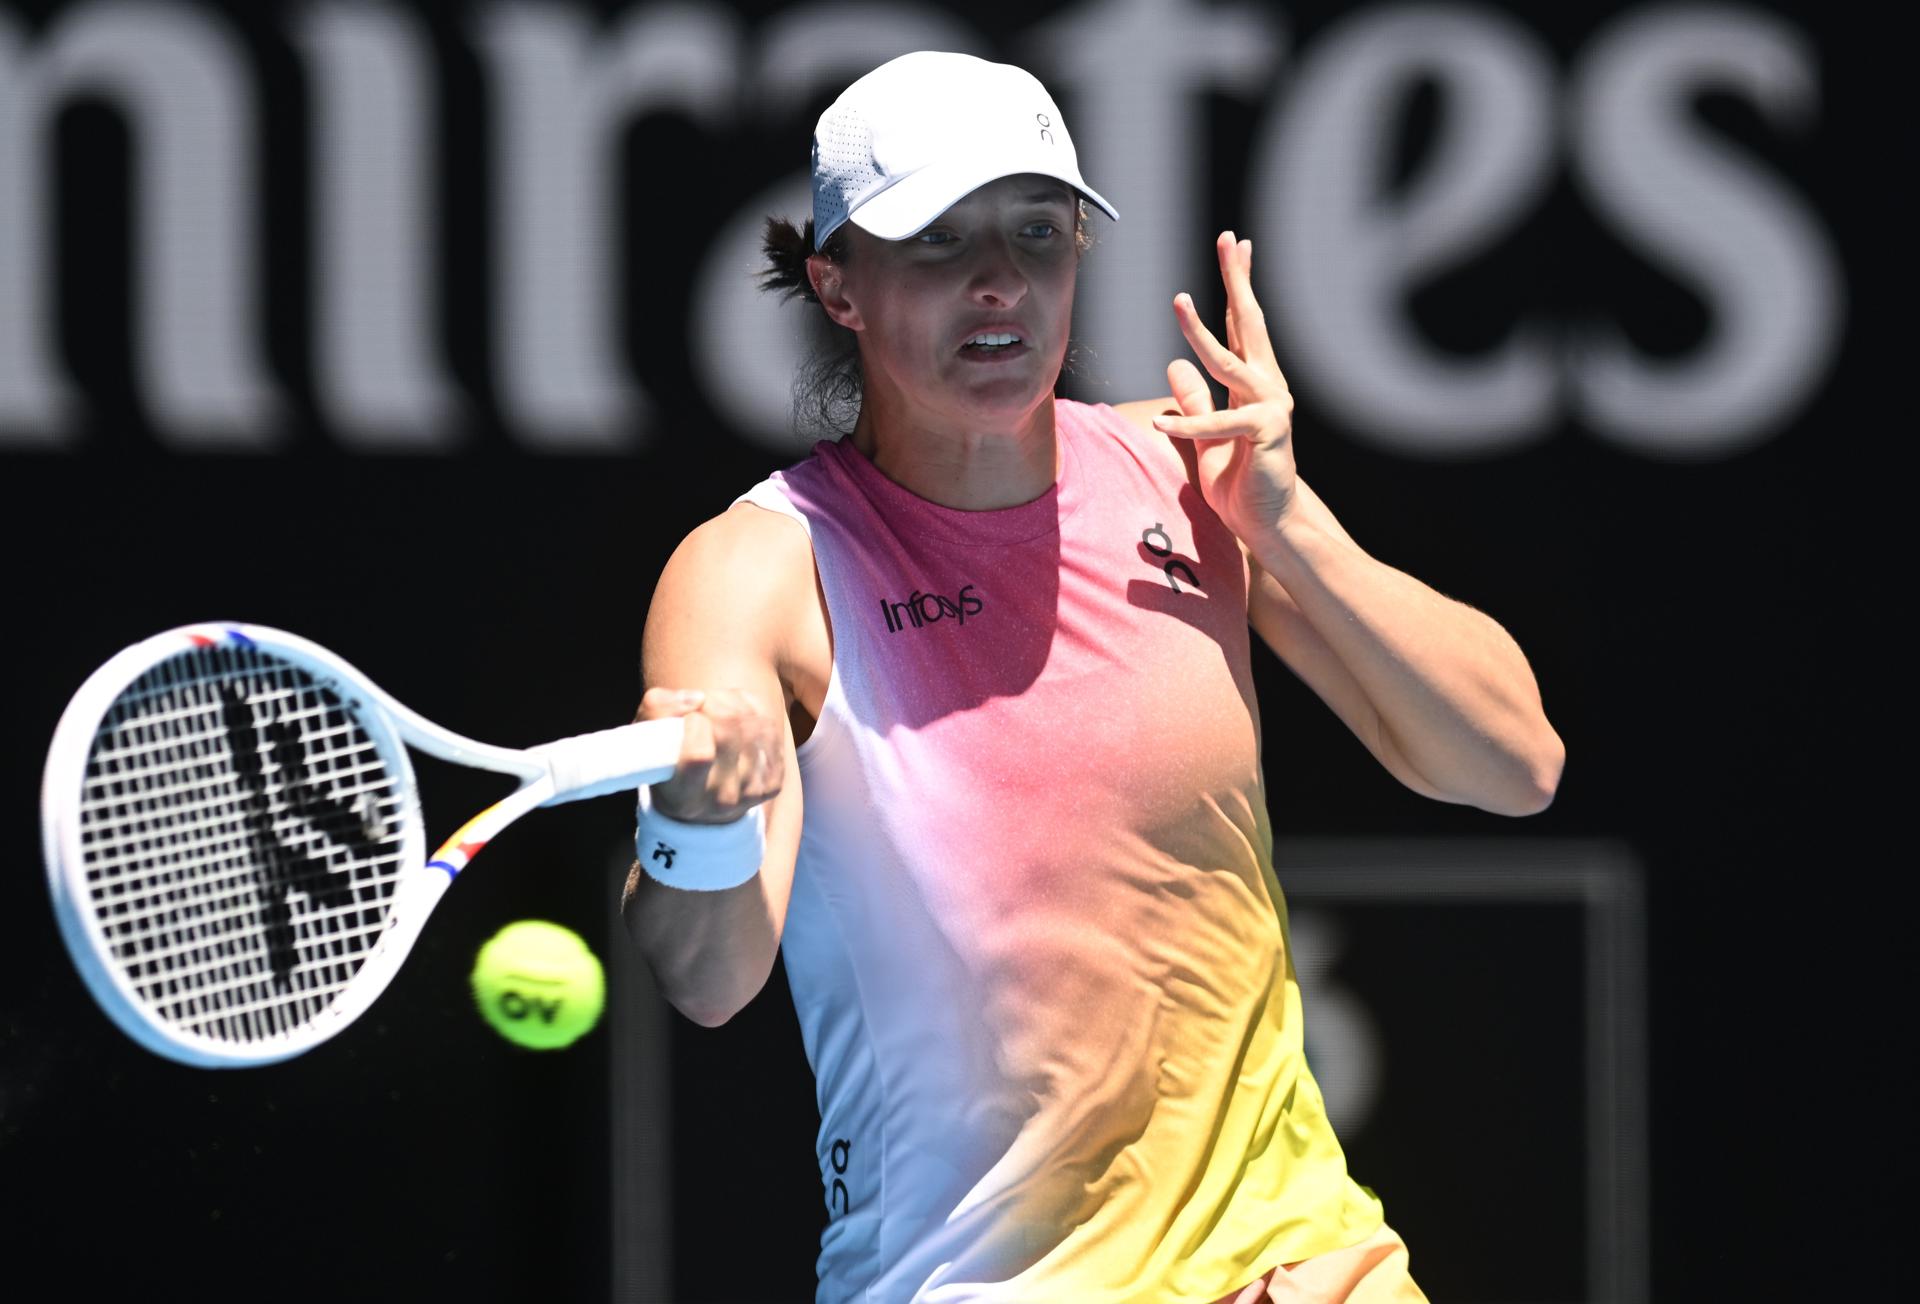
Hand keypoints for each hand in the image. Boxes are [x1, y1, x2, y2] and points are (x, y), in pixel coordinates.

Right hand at [634, 686, 782, 822]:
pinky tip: (738, 718)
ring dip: (733, 703)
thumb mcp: (646, 742)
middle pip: (729, 731)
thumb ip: (657, 711)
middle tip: (702, 705)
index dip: (695, 723)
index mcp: (684, 798)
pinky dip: (753, 711)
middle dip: (714, 704)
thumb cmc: (667, 765)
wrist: (702, 805)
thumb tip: (696, 698)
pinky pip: (769, 727)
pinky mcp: (773, 782)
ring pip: (752, 723)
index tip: (688, 718)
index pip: (700, 755)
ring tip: (717, 709)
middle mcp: (721, 801)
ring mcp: (752, 793)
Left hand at [1152, 231, 1297, 543]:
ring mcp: (1271, 407)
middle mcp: (1268, 387)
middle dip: (1238, 280)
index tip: (1234, 246)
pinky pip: (1217, 424)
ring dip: (1200, 332)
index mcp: (1254, 384)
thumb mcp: (1204, 435)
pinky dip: (1186, 424)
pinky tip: (1159, 422)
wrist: (1267, 523)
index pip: (1243, 326)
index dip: (1238, 285)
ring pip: (1230, 362)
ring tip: (1177, 300)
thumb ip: (1193, 400)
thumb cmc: (1239, 483)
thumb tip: (1173, 366)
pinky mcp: (1264, 434)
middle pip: (1250, 323)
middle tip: (1231, 239)